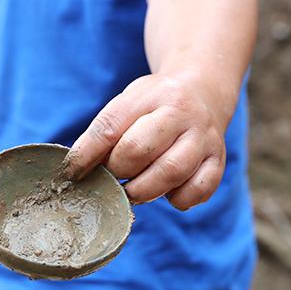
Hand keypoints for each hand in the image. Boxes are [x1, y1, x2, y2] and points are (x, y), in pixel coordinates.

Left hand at [64, 73, 229, 209]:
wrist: (203, 90)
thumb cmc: (153, 105)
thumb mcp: (127, 104)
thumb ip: (104, 133)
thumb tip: (74, 171)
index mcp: (150, 95)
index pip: (109, 127)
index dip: (85, 155)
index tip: (72, 173)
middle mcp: (181, 114)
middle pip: (137, 151)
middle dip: (117, 171)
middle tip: (112, 177)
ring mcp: (203, 138)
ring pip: (170, 173)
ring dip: (142, 191)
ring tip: (132, 191)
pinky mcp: (218, 161)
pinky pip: (198, 190)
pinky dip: (178, 199)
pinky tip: (167, 192)